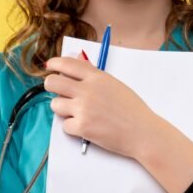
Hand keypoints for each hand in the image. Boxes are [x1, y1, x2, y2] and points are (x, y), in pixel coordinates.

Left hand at [44, 52, 164, 159]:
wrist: (142, 131)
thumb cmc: (132, 109)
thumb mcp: (114, 84)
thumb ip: (93, 74)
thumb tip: (77, 61)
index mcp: (97, 77)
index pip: (67, 64)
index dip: (54, 63)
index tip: (49, 66)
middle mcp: (87, 90)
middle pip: (52, 82)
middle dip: (51, 86)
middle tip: (59, 92)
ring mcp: (83, 109)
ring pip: (55, 105)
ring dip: (63, 109)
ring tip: (77, 113)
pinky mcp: (82, 127)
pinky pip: (65, 126)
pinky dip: (73, 128)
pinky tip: (87, 127)